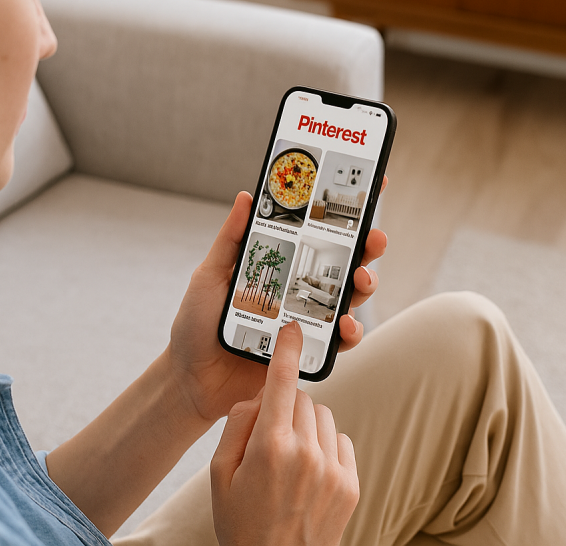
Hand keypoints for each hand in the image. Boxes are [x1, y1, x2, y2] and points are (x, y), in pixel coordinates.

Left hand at [165, 178, 388, 423]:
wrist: (191, 378)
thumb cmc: (196, 323)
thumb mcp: (210, 274)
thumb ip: (231, 239)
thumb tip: (247, 196)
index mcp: (279, 264)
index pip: (317, 234)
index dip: (346, 213)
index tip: (370, 187)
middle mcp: (298, 288)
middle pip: (345, 262)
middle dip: (368, 246)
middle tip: (374, 237)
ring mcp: (307, 318)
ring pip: (350, 297)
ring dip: (366, 285)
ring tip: (361, 280)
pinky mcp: (308, 349)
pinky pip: (339, 340)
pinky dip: (349, 331)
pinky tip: (344, 324)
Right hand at [210, 322, 358, 545]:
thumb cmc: (241, 523)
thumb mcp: (218, 475)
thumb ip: (236, 426)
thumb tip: (259, 397)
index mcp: (269, 448)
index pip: (280, 383)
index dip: (286, 350)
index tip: (292, 328)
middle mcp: (305, 454)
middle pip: (300, 398)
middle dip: (283, 406)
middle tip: (268, 436)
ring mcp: (333, 470)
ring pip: (321, 416)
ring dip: (305, 425)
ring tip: (288, 459)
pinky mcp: (350, 484)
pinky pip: (339, 440)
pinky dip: (324, 446)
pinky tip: (308, 472)